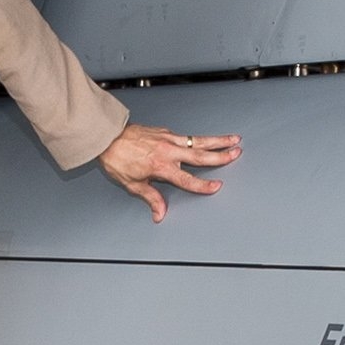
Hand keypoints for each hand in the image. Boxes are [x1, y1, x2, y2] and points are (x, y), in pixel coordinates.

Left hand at [98, 123, 240, 221]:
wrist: (107, 136)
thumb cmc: (117, 158)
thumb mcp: (132, 184)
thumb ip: (151, 197)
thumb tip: (160, 213)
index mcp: (162, 167)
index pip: (188, 179)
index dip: (203, 185)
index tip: (217, 186)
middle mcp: (168, 151)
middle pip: (201, 155)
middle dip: (221, 155)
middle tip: (237, 153)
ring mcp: (168, 138)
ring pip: (198, 140)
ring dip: (217, 140)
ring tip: (233, 139)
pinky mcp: (165, 131)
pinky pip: (186, 136)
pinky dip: (198, 138)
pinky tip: (205, 138)